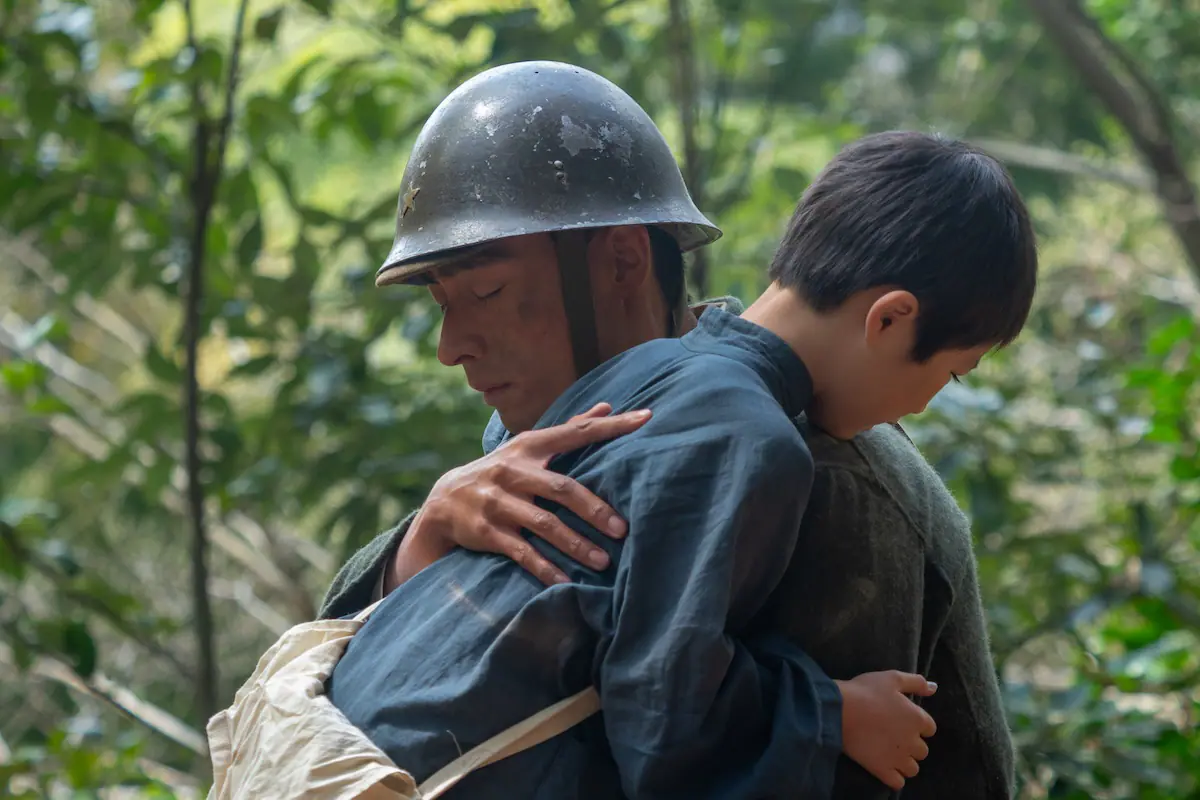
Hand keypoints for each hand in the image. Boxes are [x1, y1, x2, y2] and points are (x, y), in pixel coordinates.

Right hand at [388, 403, 652, 588]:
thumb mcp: (528, 448)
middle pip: (561, 488)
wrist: (443, 501)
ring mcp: (498, 502)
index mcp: (529, 447)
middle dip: (594, 509)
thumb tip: (607, 405)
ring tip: (602, 562)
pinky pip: (521, 553)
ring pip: (543, 524)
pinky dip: (545, 569)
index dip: (610, 426)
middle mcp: (513, 471)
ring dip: (575, 544)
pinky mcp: (487, 532)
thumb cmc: (501, 472)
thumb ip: (568, 429)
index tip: (645, 419)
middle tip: (622, 529)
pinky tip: (566, 583)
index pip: (575, 432)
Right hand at [836, 671, 937, 790]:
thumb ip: (916, 682)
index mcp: (917, 719)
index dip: (917, 724)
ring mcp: (898, 758)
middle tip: (894, 736)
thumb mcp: (892, 678)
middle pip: (922, 750)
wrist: (840, 710)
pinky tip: (885, 767)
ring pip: (912, 769)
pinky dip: (894, 777)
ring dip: (905, 762)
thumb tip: (934, 687)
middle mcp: (912, 742)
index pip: (930, 728)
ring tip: (890, 753)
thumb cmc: (866, 691)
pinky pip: (898, 782)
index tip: (902, 719)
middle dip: (911, 744)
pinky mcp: (883, 770)